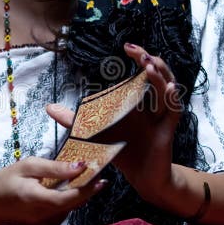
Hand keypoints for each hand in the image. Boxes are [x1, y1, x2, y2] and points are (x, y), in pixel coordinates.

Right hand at [0, 157, 107, 224]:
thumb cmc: (4, 181)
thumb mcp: (27, 166)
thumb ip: (54, 167)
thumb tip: (80, 167)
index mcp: (38, 200)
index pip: (71, 197)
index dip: (89, 188)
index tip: (102, 176)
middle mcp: (44, 216)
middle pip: (75, 203)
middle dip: (88, 188)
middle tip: (97, 170)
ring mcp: (46, 223)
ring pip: (71, 207)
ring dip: (78, 193)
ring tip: (82, 175)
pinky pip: (64, 210)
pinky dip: (68, 199)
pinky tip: (65, 187)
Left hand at [47, 42, 183, 209]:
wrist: (142, 178)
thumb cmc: (122, 152)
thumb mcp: (95, 133)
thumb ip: (74, 120)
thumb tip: (49, 108)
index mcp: (138, 101)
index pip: (143, 72)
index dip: (139, 57)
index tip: (127, 46)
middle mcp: (153, 105)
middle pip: (159, 75)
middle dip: (149, 60)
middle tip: (136, 51)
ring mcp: (161, 117)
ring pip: (168, 90)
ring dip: (160, 76)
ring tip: (149, 65)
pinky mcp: (167, 131)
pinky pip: (174, 112)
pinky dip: (173, 99)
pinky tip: (169, 89)